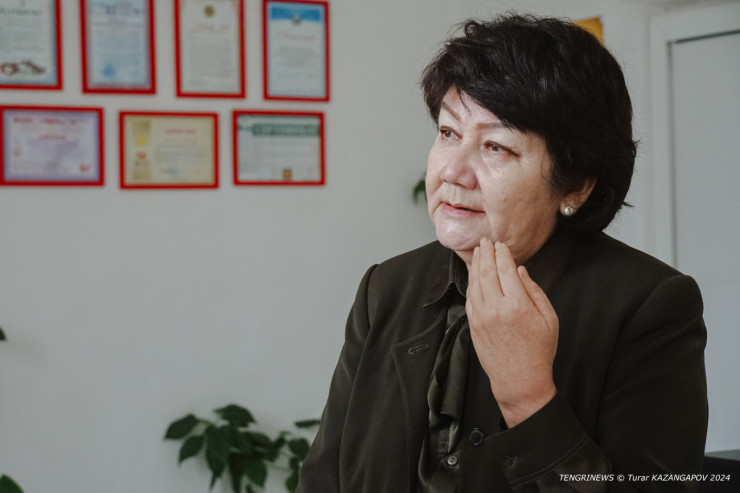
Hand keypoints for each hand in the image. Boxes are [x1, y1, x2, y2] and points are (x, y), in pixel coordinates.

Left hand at [466, 238, 557, 426]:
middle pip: (486, 272)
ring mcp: (481, 317)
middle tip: (485, 242)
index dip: (502, 254)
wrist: (520, 380)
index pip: (506, 269)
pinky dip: (470, 283)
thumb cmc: (539, 351)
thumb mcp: (548, 319)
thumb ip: (534, 291)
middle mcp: (496, 308)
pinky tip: (473, 275)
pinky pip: (469, 298)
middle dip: (485, 253)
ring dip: (475, 265)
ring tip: (477, 253)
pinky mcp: (473, 325)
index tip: (501, 244)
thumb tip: (521, 271)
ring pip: (474, 283)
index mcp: (517, 305)